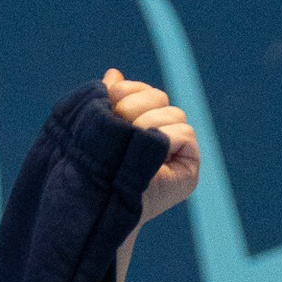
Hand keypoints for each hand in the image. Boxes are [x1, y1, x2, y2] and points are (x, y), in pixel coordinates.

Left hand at [104, 68, 200, 218]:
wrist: (98, 208)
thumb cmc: (93, 172)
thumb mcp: (98, 128)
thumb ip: (108, 101)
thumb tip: (113, 74)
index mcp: (140, 124)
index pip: (143, 90)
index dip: (127, 89)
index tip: (108, 100)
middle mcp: (160, 135)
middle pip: (159, 97)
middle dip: (135, 106)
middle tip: (117, 127)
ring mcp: (176, 150)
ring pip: (172, 112)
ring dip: (148, 123)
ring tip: (130, 145)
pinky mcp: (189, 165)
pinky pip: (185, 132)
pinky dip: (167, 137)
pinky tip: (148, 151)